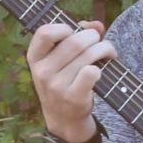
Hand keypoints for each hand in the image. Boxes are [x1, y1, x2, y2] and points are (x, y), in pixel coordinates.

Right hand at [26, 21, 112, 140]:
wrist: (63, 117)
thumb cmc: (63, 80)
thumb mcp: (58, 60)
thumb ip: (75, 36)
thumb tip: (96, 25)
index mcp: (34, 58)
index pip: (45, 32)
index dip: (64, 27)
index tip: (74, 33)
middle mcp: (42, 72)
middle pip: (75, 40)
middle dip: (94, 37)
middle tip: (99, 42)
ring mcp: (57, 86)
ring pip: (89, 54)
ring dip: (105, 49)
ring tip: (108, 53)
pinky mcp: (73, 97)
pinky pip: (92, 72)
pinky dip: (102, 68)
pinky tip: (102, 70)